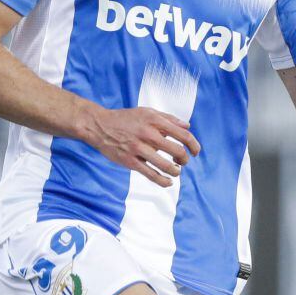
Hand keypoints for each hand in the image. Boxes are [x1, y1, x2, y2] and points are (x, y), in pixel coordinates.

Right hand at [85, 106, 200, 186]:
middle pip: (177, 150)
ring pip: (165, 165)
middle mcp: (148, 134)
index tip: (196, 152)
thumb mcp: (148, 112)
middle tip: (183, 162)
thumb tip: (187, 127)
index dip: (194, 145)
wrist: (99, 125)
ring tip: (176, 171)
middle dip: (185, 159)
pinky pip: (150, 174)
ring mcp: (138, 148)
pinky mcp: (129, 161)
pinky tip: (168, 182)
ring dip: (175, 171)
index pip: (183, 134)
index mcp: (155, 121)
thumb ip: (168, 119)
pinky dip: (162, 180)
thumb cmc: (126, 119)